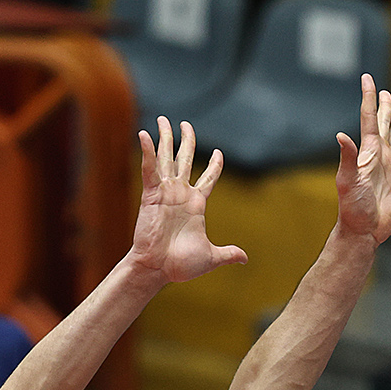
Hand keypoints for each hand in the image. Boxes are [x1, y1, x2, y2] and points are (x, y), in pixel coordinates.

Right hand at [128, 118, 248, 283]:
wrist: (159, 269)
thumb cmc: (182, 265)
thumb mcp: (211, 257)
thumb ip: (228, 254)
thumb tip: (244, 258)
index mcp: (197, 205)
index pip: (208, 179)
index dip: (215, 166)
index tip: (219, 152)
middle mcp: (181, 194)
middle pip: (185, 160)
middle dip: (186, 141)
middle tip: (185, 124)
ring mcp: (166, 192)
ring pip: (167, 158)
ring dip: (165, 139)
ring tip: (163, 120)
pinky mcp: (151, 195)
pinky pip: (150, 169)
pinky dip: (148, 152)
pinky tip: (145, 135)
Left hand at [335, 75, 390, 242]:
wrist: (364, 229)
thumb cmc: (352, 207)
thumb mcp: (348, 180)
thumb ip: (348, 157)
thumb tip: (341, 135)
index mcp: (369, 151)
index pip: (369, 118)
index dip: (368, 98)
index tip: (367, 78)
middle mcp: (381, 156)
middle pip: (383, 124)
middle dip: (384, 107)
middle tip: (384, 91)